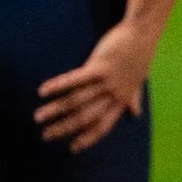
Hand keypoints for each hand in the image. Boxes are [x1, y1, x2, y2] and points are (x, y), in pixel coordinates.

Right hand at [35, 19, 157, 151]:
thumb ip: (133, 99)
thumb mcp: (138, 82)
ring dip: (55, 110)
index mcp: (121, 101)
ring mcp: (107, 81)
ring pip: (77, 100)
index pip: (103, 126)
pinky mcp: (100, 65)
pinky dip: (58, 85)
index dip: (87, 139)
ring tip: (38, 117)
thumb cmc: (139, 56)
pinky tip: (43, 91)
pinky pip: (76, 79)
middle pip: (85, 118)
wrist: (144, 33)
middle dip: (64, 129)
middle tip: (45, 136)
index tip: (72, 149)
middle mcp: (113, 94)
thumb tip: (136, 114)